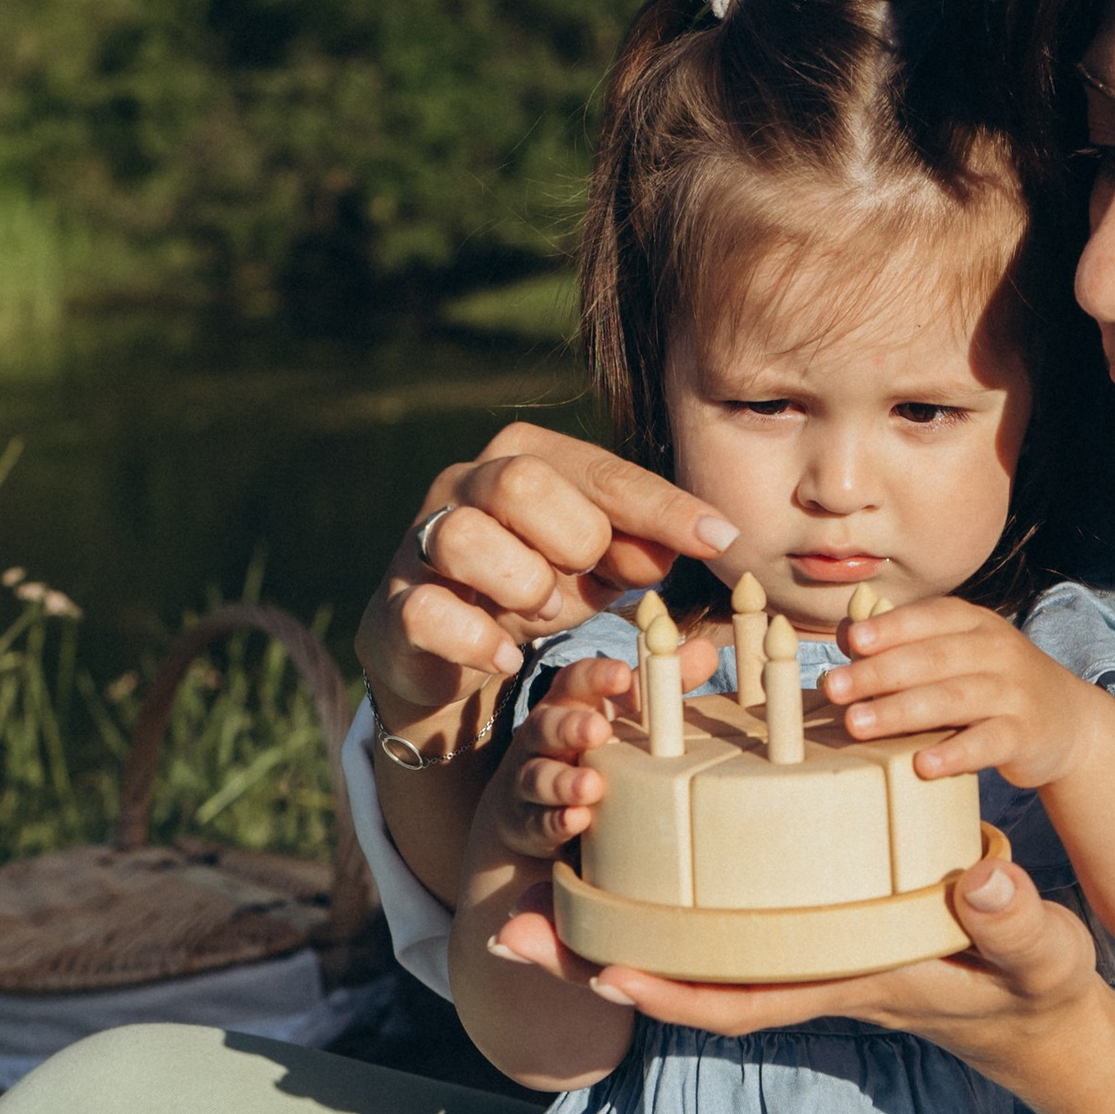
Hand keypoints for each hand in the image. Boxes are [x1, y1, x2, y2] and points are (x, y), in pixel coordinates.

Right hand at [356, 423, 737, 724]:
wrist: (450, 650)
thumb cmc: (537, 589)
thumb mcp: (600, 569)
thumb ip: (645, 551)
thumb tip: (702, 537)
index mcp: (523, 457)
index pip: (601, 472)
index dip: (662, 508)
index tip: (719, 539)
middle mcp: (464, 483)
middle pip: (520, 482)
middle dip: (574, 540)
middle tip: (588, 582)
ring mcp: (420, 542)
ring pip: (463, 537)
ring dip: (523, 586)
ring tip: (545, 614)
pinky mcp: (395, 605)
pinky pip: (427, 611)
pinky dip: (478, 640)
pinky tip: (508, 657)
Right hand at [485, 660, 639, 861]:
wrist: (533, 807)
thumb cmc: (591, 748)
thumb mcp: (621, 715)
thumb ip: (658, 687)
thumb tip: (706, 651)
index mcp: (567, 704)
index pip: (574, 681)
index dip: (595, 676)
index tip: (622, 674)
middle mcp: (542, 737)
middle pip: (548, 724)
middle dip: (571, 726)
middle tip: (599, 730)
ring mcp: (530, 778)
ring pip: (539, 775)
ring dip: (564, 781)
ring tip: (592, 786)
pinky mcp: (528, 821)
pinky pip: (538, 821)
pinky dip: (557, 821)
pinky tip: (576, 821)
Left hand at [494, 853, 1110, 1087]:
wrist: (1037, 1012)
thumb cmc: (1031, 987)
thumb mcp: (1035, 952)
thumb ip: (1012, 920)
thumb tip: (980, 881)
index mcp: (844, 979)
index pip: (743, 997)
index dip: (673, 989)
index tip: (606, 970)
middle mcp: (803, 970)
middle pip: (685, 977)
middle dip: (598, 961)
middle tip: (511, 934)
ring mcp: (798, 952)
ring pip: (689, 950)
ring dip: (611, 928)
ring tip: (534, 896)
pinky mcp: (807, 929)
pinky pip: (720, 925)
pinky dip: (666, 904)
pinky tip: (627, 870)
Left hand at [820, 600, 1114, 790]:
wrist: (1067, 720)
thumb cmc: (992, 684)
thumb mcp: (957, 654)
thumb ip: (906, 645)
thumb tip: (846, 636)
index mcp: (975, 623)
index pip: (929, 618)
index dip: (890, 628)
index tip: (852, 642)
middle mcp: (997, 651)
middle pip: (932, 659)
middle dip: (879, 673)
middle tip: (834, 688)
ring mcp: (1014, 692)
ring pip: (953, 699)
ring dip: (901, 711)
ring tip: (857, 723)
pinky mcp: (1025, 734)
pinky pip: (987, 743)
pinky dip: (954, 753)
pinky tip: (922, 764)